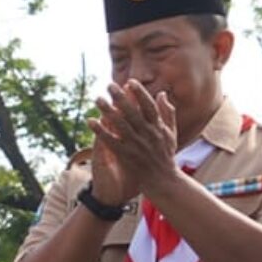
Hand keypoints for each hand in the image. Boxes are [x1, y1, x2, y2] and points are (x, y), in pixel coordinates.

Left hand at [90, 79, 180, 197]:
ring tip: (98, 99)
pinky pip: (111, 141)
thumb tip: (162, 93)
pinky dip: (100, 131)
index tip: (130, 82)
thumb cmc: (166, 154)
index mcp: (159, 127)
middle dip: (121, 98)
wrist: (162, 180)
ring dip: (108, 111)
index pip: (149, 107)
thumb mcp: (171, 133)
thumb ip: (168, 112)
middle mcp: (148, 135)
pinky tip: (90, 121)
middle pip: (133, 113)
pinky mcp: (126, 155)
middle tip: (109, 85)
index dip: (140, 93)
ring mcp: (137, 145)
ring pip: (121, 125)